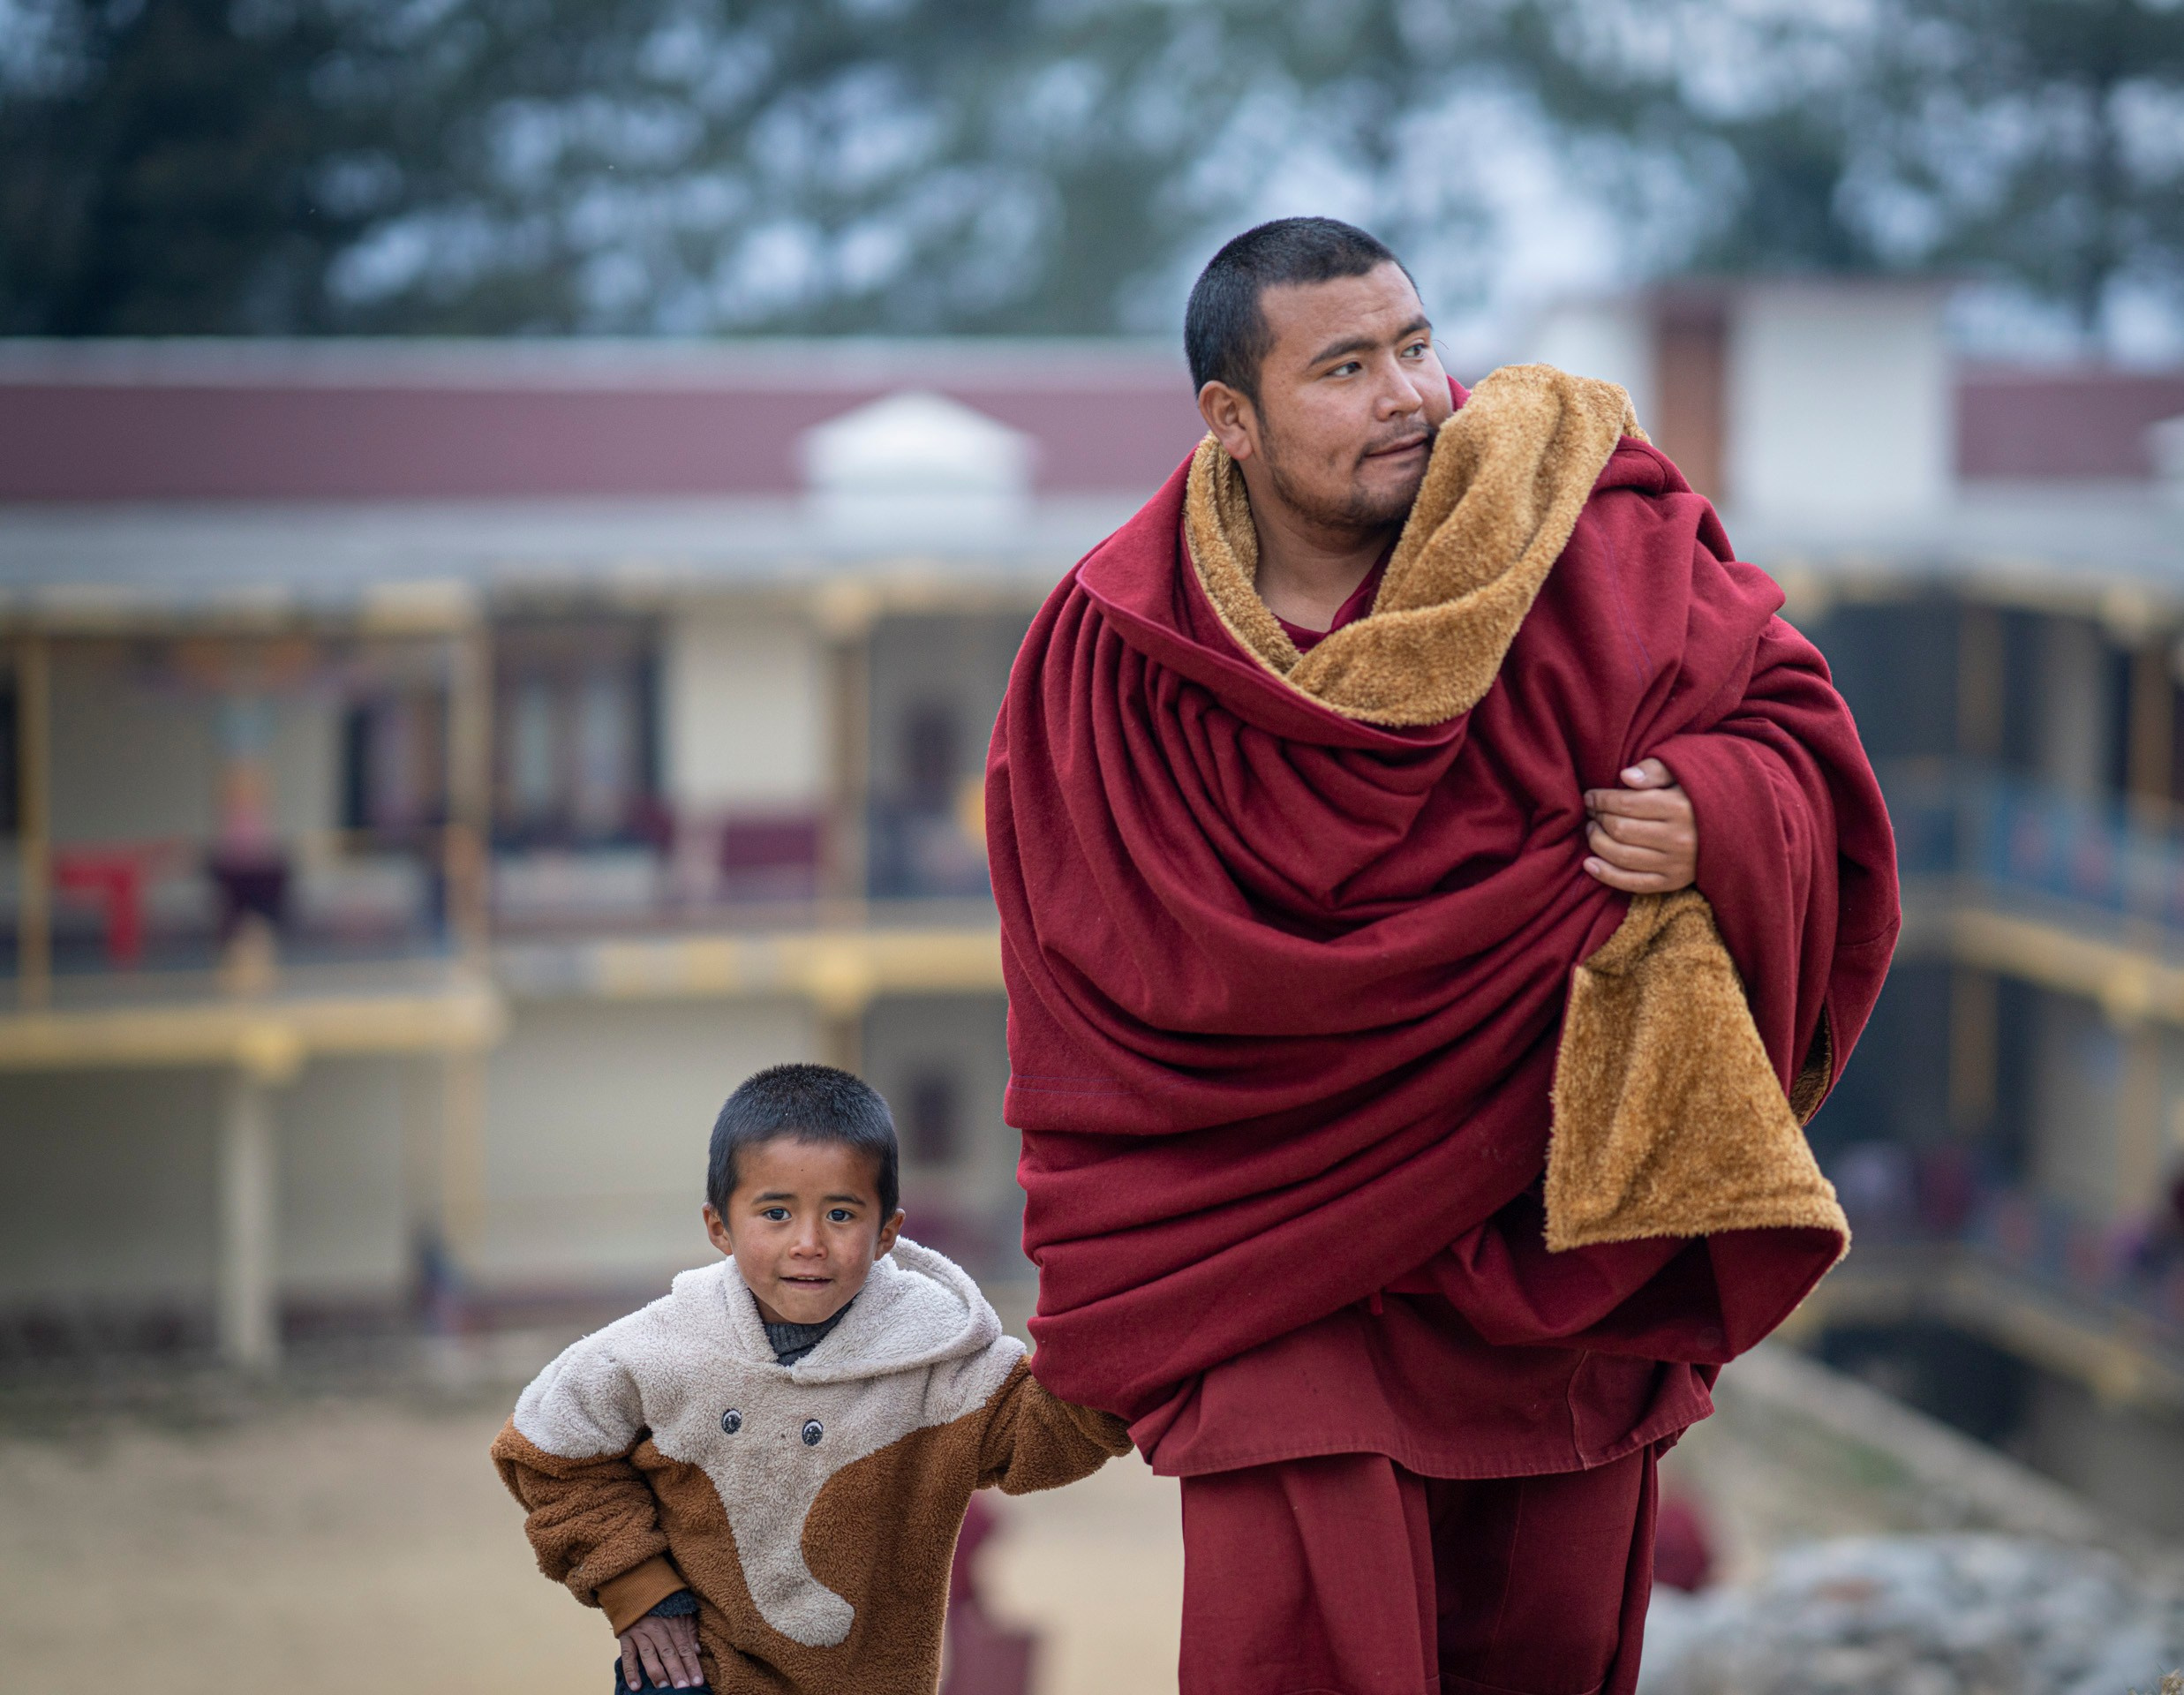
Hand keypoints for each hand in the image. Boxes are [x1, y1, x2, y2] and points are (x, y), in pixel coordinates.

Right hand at [619, 1610, 704, 1690]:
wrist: (637, 1589)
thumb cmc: (663, 1605)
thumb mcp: (682, 1611)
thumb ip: (690, 1630)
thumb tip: (698, 1651)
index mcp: (674, 1624)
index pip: (685, 1648)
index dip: (692, 1665)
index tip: (698, 1682)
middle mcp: (658, 1629)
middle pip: (669, 1653)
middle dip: (677, 1671)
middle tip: (683, 1687)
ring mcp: (641, 1633)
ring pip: (649, 1654)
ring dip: (657, 1671)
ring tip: (664, 1686)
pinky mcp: (626, 1637)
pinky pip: (627, 1656)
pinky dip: (630, 1671)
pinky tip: (635, 1686)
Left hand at [1582, 759, 1696, 894]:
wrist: (1739, 826)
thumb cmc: (1703, 793)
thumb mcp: (1686, 772)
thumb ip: (1655, 770)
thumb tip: (1625, 777)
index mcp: (1681, 807)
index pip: (1626, 804)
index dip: (1601, 799)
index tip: (1591, 795)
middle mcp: (1679, 839)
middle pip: (1620, 830)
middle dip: (1598, 819)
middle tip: (1592, 812)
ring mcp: (1677, 864)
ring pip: (1622, 856)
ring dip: (1597, 843)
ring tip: (1592, 830)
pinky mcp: (1674, 882)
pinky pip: (1634, 883)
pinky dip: (1607, 875)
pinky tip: (1589, 863)